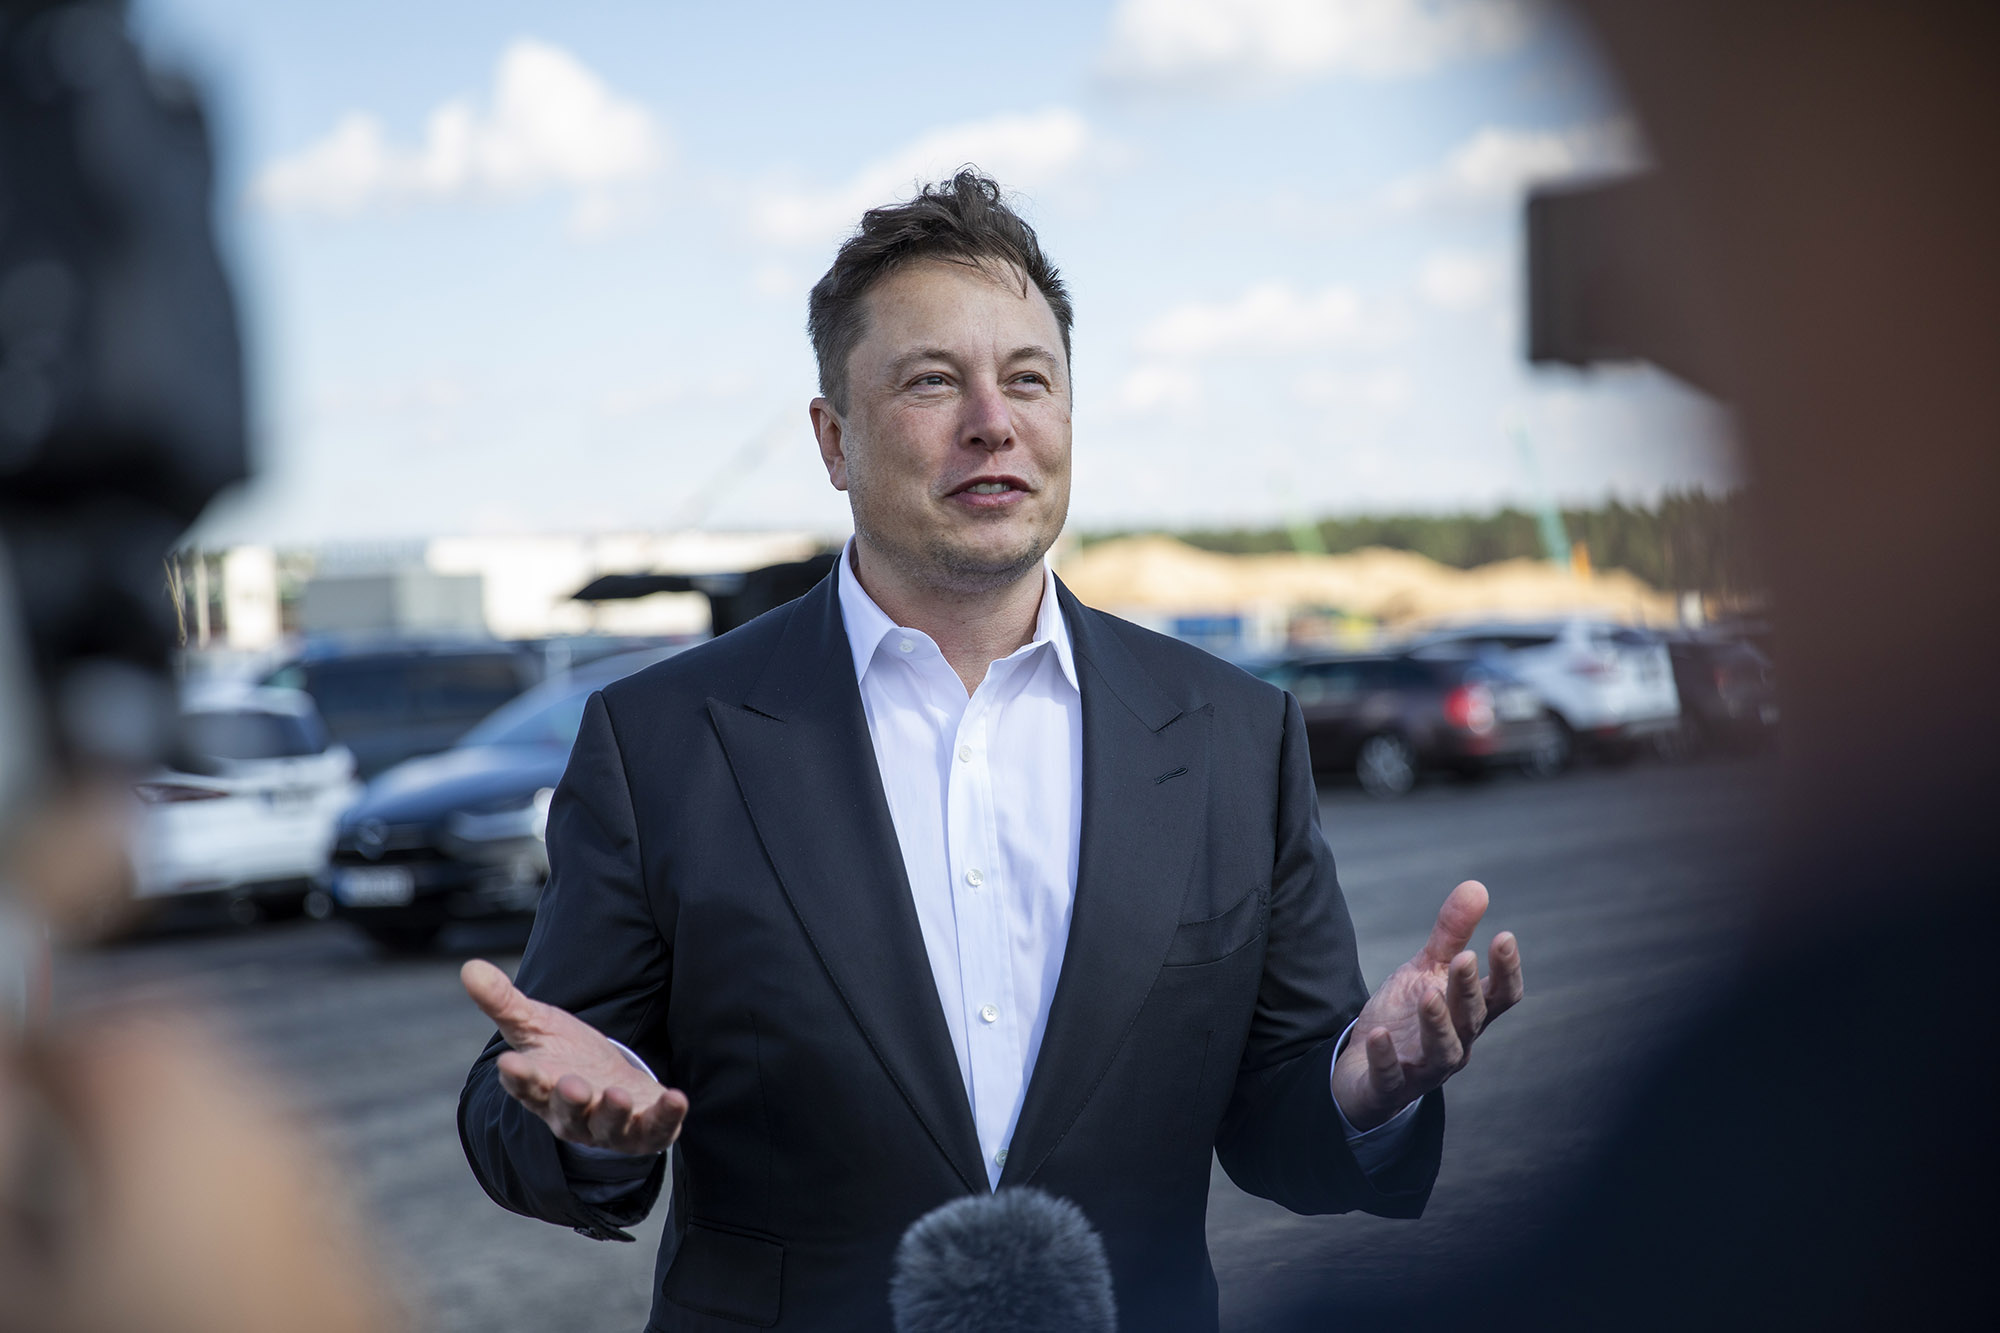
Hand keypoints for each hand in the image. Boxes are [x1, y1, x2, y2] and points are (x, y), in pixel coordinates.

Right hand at [461, 959, 687, 1155]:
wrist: (609, 1088)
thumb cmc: (566, 1057)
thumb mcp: (536, 1025)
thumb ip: (504, 1002)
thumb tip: (468, 967)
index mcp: (542, 1087)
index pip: (525, 1083)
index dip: (519, 1076)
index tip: (510, 1063)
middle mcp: (572, 1113)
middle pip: (566, 1112)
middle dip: (569, 1100)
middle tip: (570, 1084)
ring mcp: (608, 1125)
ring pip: (607, 1126)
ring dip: (612, 1113)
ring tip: (615, 1095)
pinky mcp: (644, 1130)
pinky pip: (654, 1130)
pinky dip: (666, 1118)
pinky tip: (676, 1098)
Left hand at [1330, 880, 1522, 1130]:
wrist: (1366, 1070)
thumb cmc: (1407, 1016)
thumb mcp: (1426, 970)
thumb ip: (1451, 935)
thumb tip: (1477, 886)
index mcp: (1469, 1015)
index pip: (1500, 996)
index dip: (1506, 971)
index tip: (1504, 937)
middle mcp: (1456, 1044)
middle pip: (1471, 1019)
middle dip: (1467, 990)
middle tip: (1464, 959)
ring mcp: (1424, 1068)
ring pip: (1442, 1052)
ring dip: (1437, 1025)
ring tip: (1427, 995)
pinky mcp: (1389, 1086)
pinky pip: (1391, 1076)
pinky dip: (1386, 1057)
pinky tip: (1377, 1034)